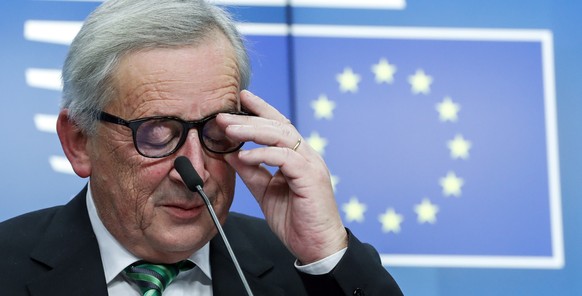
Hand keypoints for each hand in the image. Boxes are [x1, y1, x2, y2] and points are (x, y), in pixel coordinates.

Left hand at [220, 90, 347, 263]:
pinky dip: (264, 154)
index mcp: (297, 157)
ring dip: (253, 130)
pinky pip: (286, 158)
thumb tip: (232, 154)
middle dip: (249, 118)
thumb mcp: (266, 193)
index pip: (279, 126)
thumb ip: (252, 173)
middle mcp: (306, 156)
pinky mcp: (311, 178)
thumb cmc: (296, 221)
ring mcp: (311, 165)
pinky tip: (245, 155)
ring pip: (282, 136)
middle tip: (223, 116)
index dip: (261, 110)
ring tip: (229, 129)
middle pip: (278, 126)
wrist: (317, 248)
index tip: (241, 99)